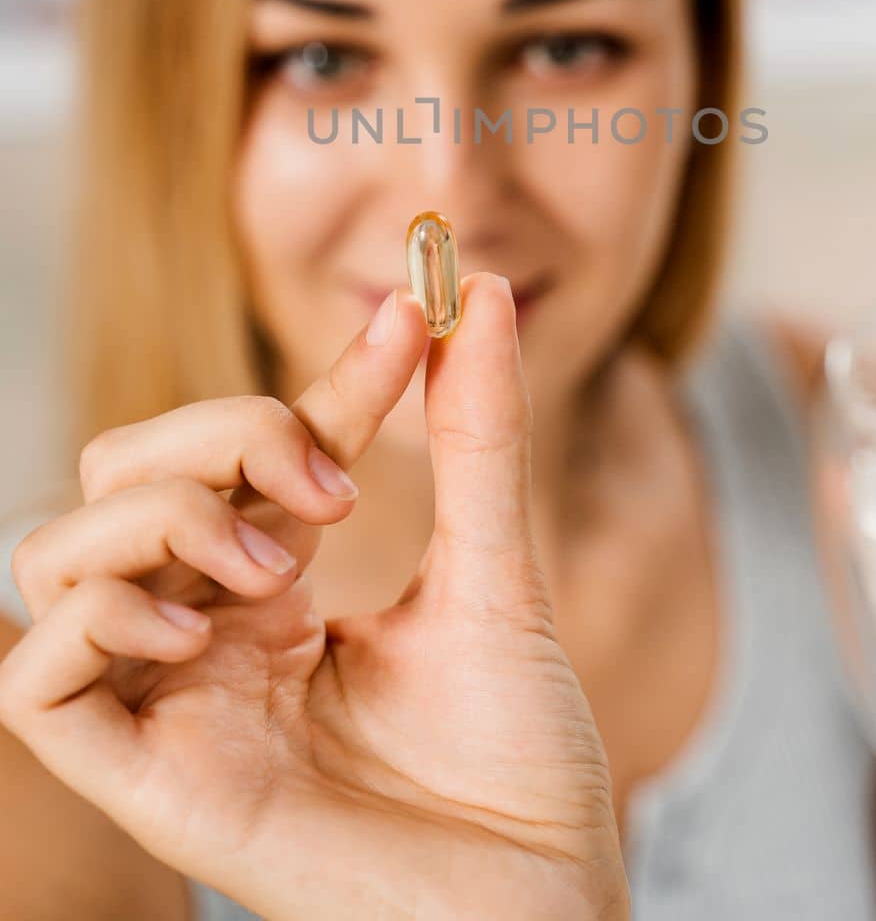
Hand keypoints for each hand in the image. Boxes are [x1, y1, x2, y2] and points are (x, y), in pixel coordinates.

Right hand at [0, 274, 629, 920]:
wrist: (543, 895)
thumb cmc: (521, 756)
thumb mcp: (498, 569)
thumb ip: (477, 437)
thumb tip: (482, 295)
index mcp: (281, 585)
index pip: (247, 443)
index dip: (320, 375)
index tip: (410, 321)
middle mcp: (210, 632)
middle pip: (117, 472)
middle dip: (213, 435)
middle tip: (331, 490)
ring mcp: (172, 703)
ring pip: (53, 554)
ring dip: (158, 518)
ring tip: (276, 570)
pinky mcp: (147, 783)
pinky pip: (36, 680)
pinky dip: (98, 619)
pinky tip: (204, 633)